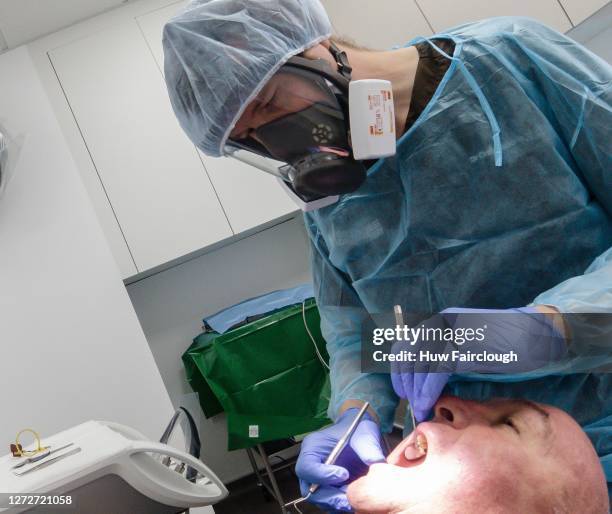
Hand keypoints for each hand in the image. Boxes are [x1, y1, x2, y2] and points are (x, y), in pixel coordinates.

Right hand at [295, 407, 385, 511]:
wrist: (361, 434)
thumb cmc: (358, 429)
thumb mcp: (364, 434)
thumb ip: (368, 448)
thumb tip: (376, 463)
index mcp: (312, 447)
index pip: (307, 467)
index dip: (322, 475)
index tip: (344, 475)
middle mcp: (311, 464)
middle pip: (309, 489)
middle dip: (330, 497)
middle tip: (350, 500)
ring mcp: (318, 478)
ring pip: (319, 499)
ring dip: (336, 503)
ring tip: (355, 501)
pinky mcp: (328, 489)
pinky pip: (329, 503)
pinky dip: (340, 505)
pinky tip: (356, 502)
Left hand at [391, 307, 565, 421]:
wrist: (535, 333)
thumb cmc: (505, 345)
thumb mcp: (467, 349)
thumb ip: (445, 358)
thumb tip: (424, 382)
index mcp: (440, 322)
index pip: (405, 344)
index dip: (400, 370)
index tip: (403, 391)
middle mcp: (441, 322)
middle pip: (408, 354)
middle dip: (407, 383)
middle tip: (412, 405)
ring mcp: (452, 331)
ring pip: (420, 362)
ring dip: (416, 390)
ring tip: (420, 409)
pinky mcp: (464, 344)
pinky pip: (437, 369)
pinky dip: (429, 389)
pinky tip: (428, 403)